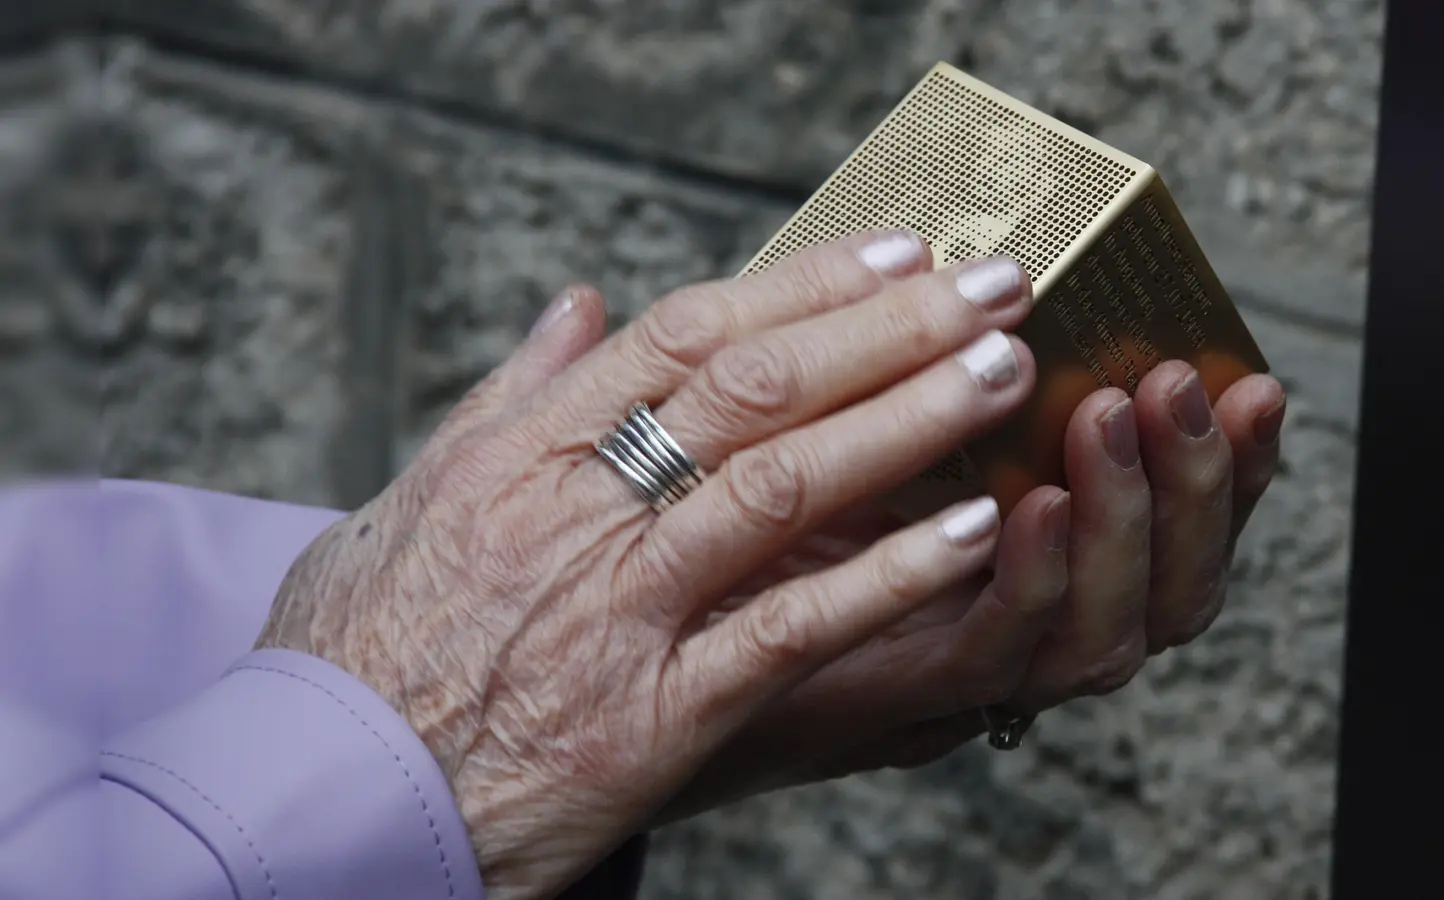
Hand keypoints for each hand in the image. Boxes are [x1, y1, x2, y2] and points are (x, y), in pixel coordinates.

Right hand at [255, 232, 1045, 897]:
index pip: (682, 338)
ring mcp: (613, 612)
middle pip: (750, 391)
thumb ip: (504, 401)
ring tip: (1000, 374)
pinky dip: (882, 578)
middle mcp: (570, 513)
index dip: (801, 285)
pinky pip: (786, 631)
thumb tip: (576, 308)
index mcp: (518, 453)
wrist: (315, 806)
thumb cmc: (357, 654)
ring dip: (904, 423)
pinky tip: (966, 533)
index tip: (894, 250)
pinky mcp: (649, 717)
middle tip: (990, 287)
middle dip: (884, 329)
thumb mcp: (405, 502)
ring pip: (778, 488)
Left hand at [652, 273, 1285, 816]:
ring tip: (1103, 416)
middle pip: (1170, 585)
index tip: (1248, 378)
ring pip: (1106, 627)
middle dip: (1194, 483)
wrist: (642, 649)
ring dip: (1121, 518)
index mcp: (1026, 562)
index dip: (1225, 466)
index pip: (1167, 525)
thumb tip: (918, 249)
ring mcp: (968, 672)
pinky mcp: (898, 700)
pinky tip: (1021, 506)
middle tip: (1179, 382)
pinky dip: (1023, 581)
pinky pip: (991, 653)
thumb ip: (882, 360)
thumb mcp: (832, 425)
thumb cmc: (742, 522)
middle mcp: (1022, 626)